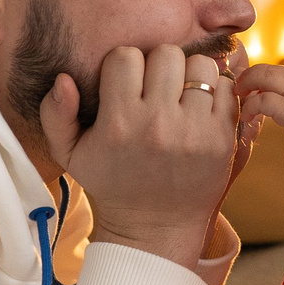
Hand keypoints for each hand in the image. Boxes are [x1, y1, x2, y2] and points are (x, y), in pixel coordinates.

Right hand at [42, 45, 234, 268]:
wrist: (155, 230)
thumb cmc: (112, 184)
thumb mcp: (70, 155)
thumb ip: (55, 114)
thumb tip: (63, 79)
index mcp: (119, 123)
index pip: (125, 57)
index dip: (125, 65)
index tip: (127, 85)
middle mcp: (158, 125)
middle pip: (167, 54)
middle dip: (160, 65)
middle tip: (157, 87)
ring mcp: (195, 132)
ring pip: (202, 66)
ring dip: (191, 75)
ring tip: (181, 95)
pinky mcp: (223, 140)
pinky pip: (228, 90)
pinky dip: (217, 92)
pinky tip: (201, 108)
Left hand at [236, 62, 283, 158]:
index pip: (279, 75)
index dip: (263, 80)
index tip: (253, 89)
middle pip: (267, 69)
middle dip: (249, 76)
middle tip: (239, 87)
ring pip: (262, 77)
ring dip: (245, 85)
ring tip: (239, 98)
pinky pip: (263, 102)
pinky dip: (250, 106)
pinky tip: (246, 115)